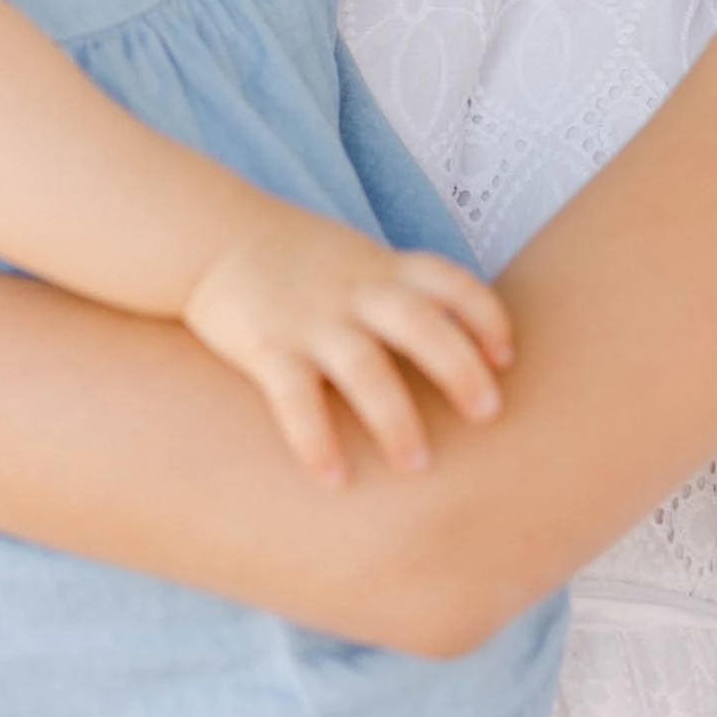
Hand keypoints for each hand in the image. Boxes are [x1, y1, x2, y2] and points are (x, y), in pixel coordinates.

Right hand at [186, 214, 513, 487]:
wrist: (209, 236)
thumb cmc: (294, 259)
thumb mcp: (356, 258)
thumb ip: (399, 291)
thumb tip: (454, 340)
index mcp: (380, 269)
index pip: (451, 281)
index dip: (485, 316)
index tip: (507, 357)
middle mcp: (354, 292)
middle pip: (420, 323)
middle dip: (459, 367)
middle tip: (489, 413)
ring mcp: (310, 319)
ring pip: (364, 367)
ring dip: (395, 418)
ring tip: (418, 466)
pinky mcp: (266, 347)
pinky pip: (295, 399)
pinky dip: (316, 440)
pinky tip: (335, 480)